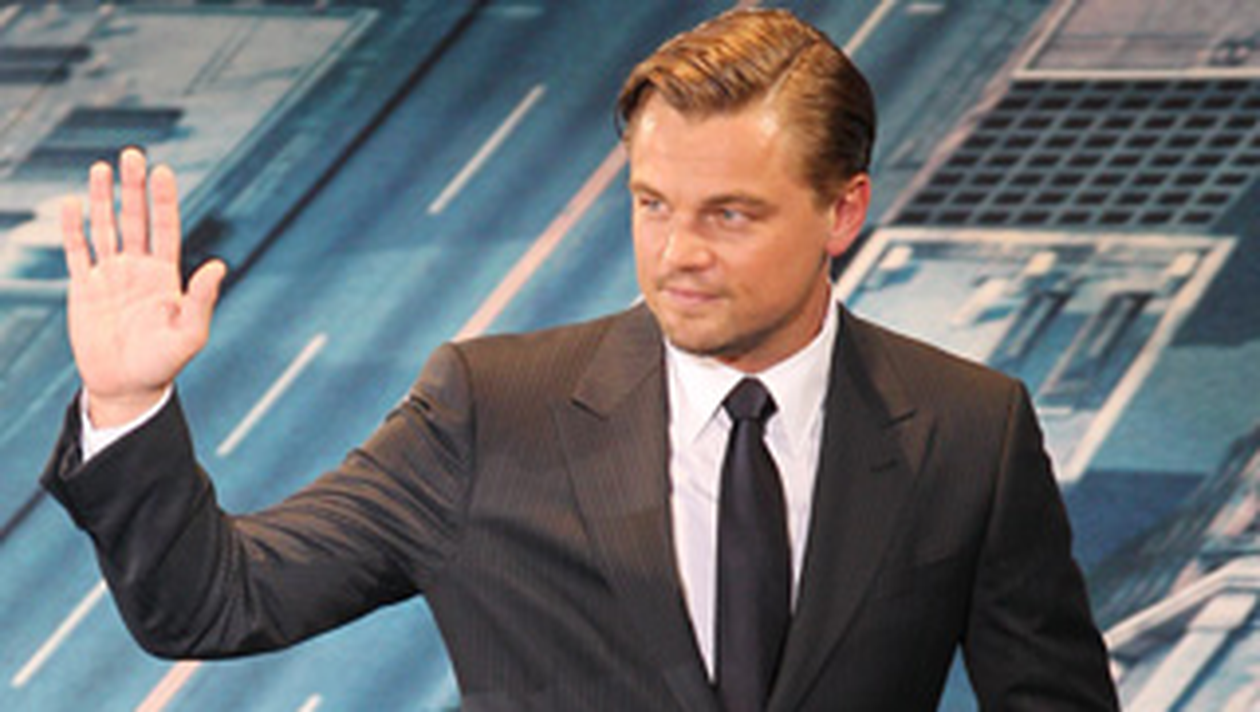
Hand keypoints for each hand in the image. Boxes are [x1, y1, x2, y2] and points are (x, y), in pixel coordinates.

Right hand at [63, 148, 226, 426]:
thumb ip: (202, 299)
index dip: (163, 200)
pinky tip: (70, 203)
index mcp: (166, 275)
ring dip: (102, 198)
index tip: (162, 171)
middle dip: (133, 187)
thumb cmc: (164, 363)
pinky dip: (73, 228)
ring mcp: (110, 276)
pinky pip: (77, 252)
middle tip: (132, 154)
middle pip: (135, 219)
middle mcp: (138, 269)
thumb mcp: (190, 333)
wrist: (127, 386)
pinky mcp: (84, 289)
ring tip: (100, 167)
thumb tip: (219, 265)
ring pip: (105, 228)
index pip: (165, 228)